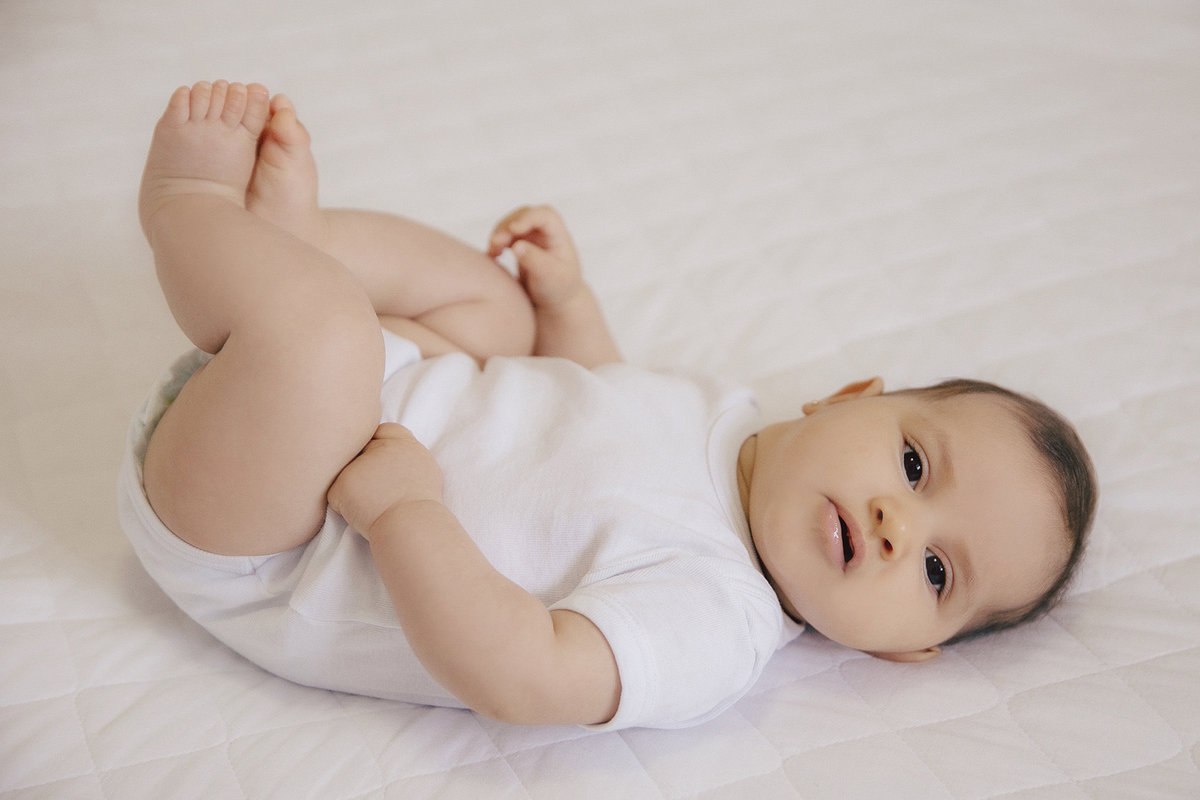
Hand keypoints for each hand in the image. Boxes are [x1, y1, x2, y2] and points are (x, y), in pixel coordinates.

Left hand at [327, 423, 443, 538]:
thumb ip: (405, 453)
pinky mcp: (342, 484)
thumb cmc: (420, 506)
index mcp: (402, 443)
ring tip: (373, 505)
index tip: (380, 463)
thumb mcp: (423, 468)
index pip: (382, 430)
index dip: (378, 444)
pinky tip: (362, 514)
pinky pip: (336, 494)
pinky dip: (344, 506)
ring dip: (354, 486)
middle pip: (361, 449)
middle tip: (375, 488)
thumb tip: (390, 449)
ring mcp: (359, 465)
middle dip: (363, 466)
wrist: (411, 526)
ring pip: (346, 472)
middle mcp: (380, 448)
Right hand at [487, 205, 585, 308]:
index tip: (513, 229)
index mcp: (559, 235)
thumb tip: (516, 246)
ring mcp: (531, 236)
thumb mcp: (550, 277)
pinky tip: (493, 255)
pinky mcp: (520, 244)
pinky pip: (505, 234)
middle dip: (508, 225)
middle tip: (497, 243)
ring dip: (499, 233)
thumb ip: (534, 260)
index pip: (545, 215)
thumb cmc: (559, 288)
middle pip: (524, 215)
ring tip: (493, 252)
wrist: (554, 301)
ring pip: (511, 223)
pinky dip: (497, 242)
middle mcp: (545, 231)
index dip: (527, 218)